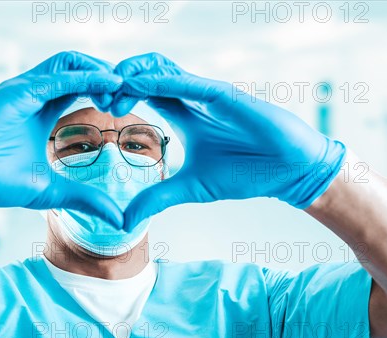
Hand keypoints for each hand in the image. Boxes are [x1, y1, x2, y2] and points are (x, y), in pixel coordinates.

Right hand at [0, 51, 123, 226]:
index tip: (127, 107)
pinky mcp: (16, 92)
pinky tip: (110, 84)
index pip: (82, 88)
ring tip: (123, 87)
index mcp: (43, 111)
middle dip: (109, 77)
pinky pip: (57, 78)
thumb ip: (85, 199)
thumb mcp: (51, 191)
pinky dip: (86, 78)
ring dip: (100, 71)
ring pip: (69, 64)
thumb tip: (119, 220)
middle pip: (79, 70)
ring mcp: (25, 90)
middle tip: (132, 94)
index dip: (107, 92)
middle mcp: (35, 95)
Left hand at [111, 53, 346, 230]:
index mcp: (183, 113)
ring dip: (134, 74)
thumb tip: (124, 220)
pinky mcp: (226, 95)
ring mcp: (208, 93)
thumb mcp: (191, 188)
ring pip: (164, 69)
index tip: (98, 108)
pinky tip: (140, 86)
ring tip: (112, 90)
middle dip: (118, 80)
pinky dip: (163, 81)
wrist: (287, 173)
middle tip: (99, 99)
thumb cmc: (245, 173)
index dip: (119, 94)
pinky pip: (189, 83)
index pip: (143, 92)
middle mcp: (192, 97)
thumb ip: (157, 198)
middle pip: (147, 73)